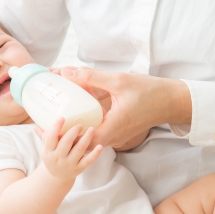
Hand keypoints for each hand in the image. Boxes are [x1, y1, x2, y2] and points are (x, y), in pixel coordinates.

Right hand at [41, 118, 102, 180]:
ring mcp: (70, 164)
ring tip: (92, 129)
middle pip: (66, 143)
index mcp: (49, 151)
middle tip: (80, 124)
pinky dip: (95, 154)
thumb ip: (46, 135)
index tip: (62, 118)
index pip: (50, 138)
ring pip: (79, 150)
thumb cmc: (52, 156)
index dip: (56, 127)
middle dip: (73, 132)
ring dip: (86, 139)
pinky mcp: (79, 168)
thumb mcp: (46, 148)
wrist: (57, 176)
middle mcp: (58, 158)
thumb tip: (39, 121)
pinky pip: (88, 161)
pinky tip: (100, 146)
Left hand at [58, 67, 191, 148]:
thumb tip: (66, 73)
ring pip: (88, 135)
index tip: (46, 125)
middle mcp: (112, 137)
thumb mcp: (119, 81)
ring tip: (54, 114)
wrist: (171, 101)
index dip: (62, 135)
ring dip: (72, 126)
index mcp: (111, 128)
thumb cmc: (149, 91)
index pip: (80, 140)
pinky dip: (83, 122)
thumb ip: (91, 78)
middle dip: (62, 130)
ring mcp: (115, 136)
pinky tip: (74, 110)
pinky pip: (96, 130)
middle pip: (81, 140)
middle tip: (43, 118)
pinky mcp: (117, 131)